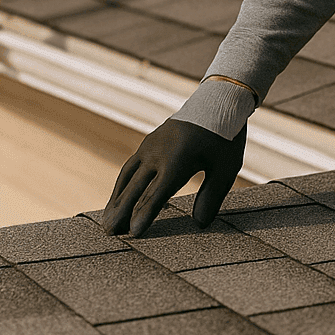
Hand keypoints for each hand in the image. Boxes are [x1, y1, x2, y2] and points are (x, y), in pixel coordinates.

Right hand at [102, 118, 245, 236]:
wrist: (217, 102)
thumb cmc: (224, 138)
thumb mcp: (226, 168)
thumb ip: (212, 196)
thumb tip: (200, 224)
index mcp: (178, 161)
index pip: (157, 193)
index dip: (144, 214)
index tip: (134, 232)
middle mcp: (158, 153)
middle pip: (135, 187)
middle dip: (122, 211)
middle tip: (109, 232)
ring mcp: (150, 146)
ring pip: (127, 176)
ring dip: (116, 199)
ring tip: (108, 220)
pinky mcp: (148, 143)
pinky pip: (130, 167)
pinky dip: (122, 185)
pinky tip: (119, 198)